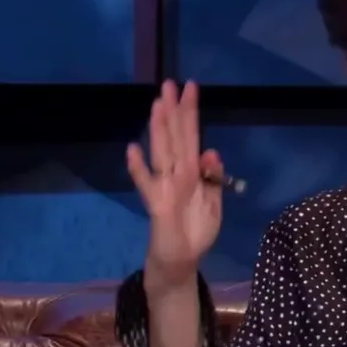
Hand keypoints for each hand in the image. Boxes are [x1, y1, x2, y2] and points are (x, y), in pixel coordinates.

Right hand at [126, 80, 224, 292]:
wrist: (181, 264)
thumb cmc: (195, 234)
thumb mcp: (214, 206)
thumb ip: (213, 180)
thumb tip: (212, 151)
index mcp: (193, 174)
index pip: (192, 137)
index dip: (191, 114)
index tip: (191, 87)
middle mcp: (177, 175)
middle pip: (176, 138)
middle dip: (174, 112)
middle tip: (170, 83)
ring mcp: (165, 188)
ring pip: (163, 153)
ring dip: (160, 130)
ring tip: (157, 105)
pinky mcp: (157, 206)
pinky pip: (148, 185)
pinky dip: (140, 168)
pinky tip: (133, 149)